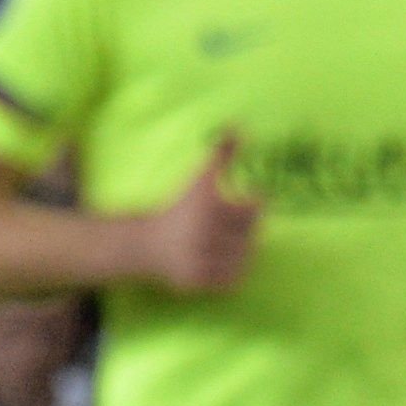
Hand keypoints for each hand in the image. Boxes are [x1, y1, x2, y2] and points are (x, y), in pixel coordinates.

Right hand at [134, 135, 260, 294]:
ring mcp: (199, 258)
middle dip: (249, 227)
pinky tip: (225, 257)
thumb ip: (222, 152)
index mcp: (206, 205)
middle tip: (241, 221)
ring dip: (245, 249)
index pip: (253, 208)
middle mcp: (202, 232)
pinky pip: (232, 279)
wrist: (148, 243)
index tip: (256, 198)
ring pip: (244, 257)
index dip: (258, 202)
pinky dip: (235, 269)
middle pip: (250, 234)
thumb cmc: (180, 207)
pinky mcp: (196, 280)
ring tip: (234, 239)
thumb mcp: (200, 178)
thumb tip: (239, 125)